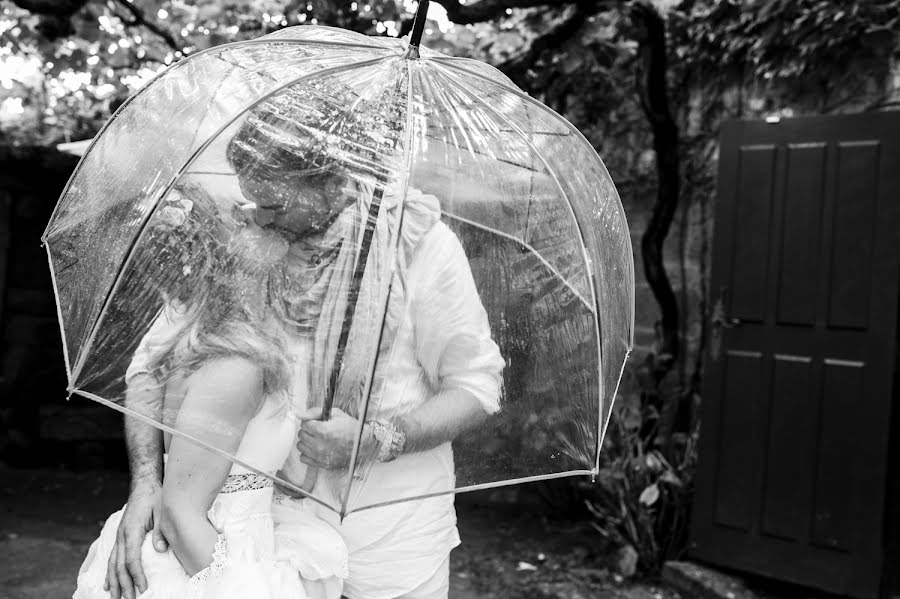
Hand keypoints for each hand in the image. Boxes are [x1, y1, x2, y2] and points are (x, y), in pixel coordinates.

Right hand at [104, 480, 167, 598]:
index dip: (137, 576)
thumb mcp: (164, 510)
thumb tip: (160, 550)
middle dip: (124, 585)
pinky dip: (110, 572)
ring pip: (113, 564)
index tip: (143, 589)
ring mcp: (119, 537)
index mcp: (132, 531)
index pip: (132, 559)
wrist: (145, 485)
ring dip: (114, 582)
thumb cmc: (156, 497)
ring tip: (116, 598)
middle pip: (120, 566)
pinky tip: (109, 584)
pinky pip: (112, 558)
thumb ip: (162, 530)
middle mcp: (122, 536)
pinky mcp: (121, 536)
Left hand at [296, 407, 363, 469]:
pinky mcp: (321, 464)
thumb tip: (299, 414)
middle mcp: (319, 445)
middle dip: (308, 430)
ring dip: (306, 441)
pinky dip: (308, 453)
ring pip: (300, 446)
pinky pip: (304, 458)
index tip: (317, 422)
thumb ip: (315, 412)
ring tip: (317, 439)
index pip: (304, 424)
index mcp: (323, 431)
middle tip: (318, 430)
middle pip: (301, 435)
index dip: (310, 421)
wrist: (362, 444)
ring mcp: (320, 456)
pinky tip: (316, 448)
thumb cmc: (351, 428)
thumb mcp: (336, 414)